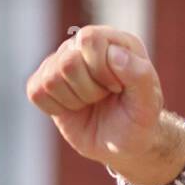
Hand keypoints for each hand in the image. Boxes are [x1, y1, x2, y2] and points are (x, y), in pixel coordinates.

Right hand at [26, 25, 184, 184]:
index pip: (89, 39)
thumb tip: (114, 54)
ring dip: (74, 100)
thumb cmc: (138, 121)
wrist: (124, 145)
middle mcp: (85, 46)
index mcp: (113, 41)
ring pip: (50, 78)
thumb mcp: (149, 104)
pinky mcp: (45, 83)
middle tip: (103, 98)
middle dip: (89, 90)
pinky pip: (35, 91)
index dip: (101, 70)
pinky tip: (73, 109)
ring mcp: (63, 63)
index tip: (117, 88)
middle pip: (68, 62)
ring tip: (90, 103)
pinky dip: (55, 108)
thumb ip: (140, 75)